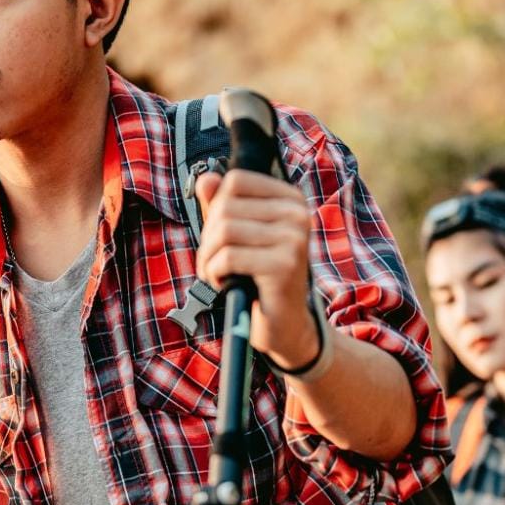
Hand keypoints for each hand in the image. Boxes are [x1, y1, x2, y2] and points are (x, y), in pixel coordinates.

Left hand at [194, 169, 319, 368]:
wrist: (284, 324)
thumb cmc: (258, 277)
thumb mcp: (238, 236)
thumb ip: (221, 206)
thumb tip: (206, 179)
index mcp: (291, 199)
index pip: (236, 180)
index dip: (216, 207)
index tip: (220, 236)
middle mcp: (298, 214)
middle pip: (226, 206)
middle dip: (208, 237)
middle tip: (213, 261)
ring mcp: (294, 239)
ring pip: (224, 231)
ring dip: (208, 257)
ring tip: (215, 273)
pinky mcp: (284, 265)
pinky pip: (228, 257)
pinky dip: (214, 272)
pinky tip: (223, 283)